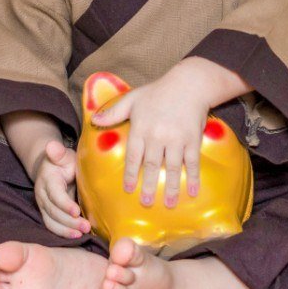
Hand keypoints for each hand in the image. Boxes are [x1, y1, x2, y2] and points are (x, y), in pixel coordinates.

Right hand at [32, 139, 91, 238]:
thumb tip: (51, 145)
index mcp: (48, 180)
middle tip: (86, 227)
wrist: (52, 169)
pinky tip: (77, 236)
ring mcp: (43, 206)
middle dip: (69, 221)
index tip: (77, 211)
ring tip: (83, 234)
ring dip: (67, 230)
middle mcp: (42, 195)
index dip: (65, 204)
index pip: (55, 194)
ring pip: (51, 222)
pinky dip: (63, 233)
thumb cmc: (63, 162)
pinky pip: (53, 226)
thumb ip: (59, 153)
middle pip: (54, 211)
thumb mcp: (64, 155)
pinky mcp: (47, 214)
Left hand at [91, 71, 207, 207]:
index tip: (128, 188)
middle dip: (149, 185)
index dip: (129, 173)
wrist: (188, 84)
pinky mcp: (192, 139)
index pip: (133, 155)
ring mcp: (176, 139)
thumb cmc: (157, 92)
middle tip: (146, 202)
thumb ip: (113, 112)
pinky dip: (193, 177)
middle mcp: (158, 135)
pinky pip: (192, 162)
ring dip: (171, 187)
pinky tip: (193, 191)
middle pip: (151, 165)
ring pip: (172, 167)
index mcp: (141, 127)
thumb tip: (93, 121)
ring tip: (169, 204)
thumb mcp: (132, 99)